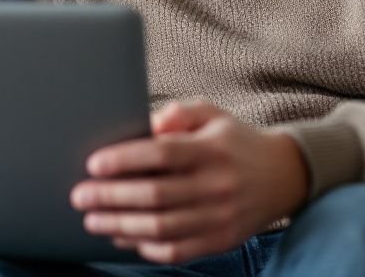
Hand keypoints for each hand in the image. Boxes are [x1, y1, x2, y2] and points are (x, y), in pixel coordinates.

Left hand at [70, 100, 309, 262]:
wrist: (285, 175)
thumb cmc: (235, 141)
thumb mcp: (212, 114)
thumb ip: (179, 113)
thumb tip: (147, 123)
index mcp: (211, 150)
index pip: (161, 154)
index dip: (124, 160)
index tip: (93, 164)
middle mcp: (216, 185)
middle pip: (155, 195)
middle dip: (111, 197)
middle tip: (79, 195)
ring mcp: (220, 216)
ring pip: (162, 227)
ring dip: (120, 226)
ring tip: (92, 220)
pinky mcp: (221, 240)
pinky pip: (178, 250)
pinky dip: (147, 247)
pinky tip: (123, 238)